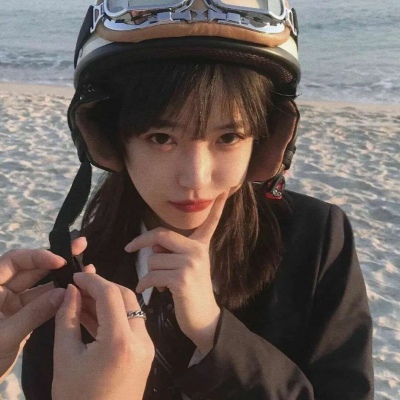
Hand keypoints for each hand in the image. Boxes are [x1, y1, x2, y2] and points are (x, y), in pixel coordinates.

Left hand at [0, 238, 86, 380]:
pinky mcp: (20, 317)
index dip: (37, 257)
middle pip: (29, 269)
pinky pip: (41, 302)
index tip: (60, 261)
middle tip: (80, 247)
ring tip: (84, 268)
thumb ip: (34, 313)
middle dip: (54, 260)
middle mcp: (1, 291)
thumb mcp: (5, 335)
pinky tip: (74, 291)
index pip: (14, 261)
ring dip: (59, 279)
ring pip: (38, 286)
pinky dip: (56, 298)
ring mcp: (11, 304)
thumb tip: (65, 293)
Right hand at [52, 273, 153, 399]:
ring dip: (108, 300)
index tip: (76, 276)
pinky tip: (93, 314)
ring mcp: (146, 346)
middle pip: (125, 297)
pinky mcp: (145, 352)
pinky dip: (114, 315)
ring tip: (82, 299)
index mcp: (120, 342)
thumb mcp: (65, 357)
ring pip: (130, 309)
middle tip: (79, 286)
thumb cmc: (78, 398)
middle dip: (102, 287)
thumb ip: (67, 318)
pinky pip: (131, 323)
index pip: (110, 295)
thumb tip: (71, 290)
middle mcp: (141, 340)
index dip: (92, 281)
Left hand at [125, 192, 227, 354]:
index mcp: (201, 246)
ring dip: (149, 272)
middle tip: (129, 247)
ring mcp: (190, 264)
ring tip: (160, 283)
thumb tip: (153, 247)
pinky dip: (145, 284)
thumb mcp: (187, 267)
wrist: (204, 319)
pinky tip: (149, 290)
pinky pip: (151, 275)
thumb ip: (173, 252)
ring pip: (152, 259)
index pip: (210, 223)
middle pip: (161, 235)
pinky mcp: (181, 279)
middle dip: (141, 241)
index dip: (217, 207)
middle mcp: (198, 251)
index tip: (224, 191)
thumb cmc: (192, 293)